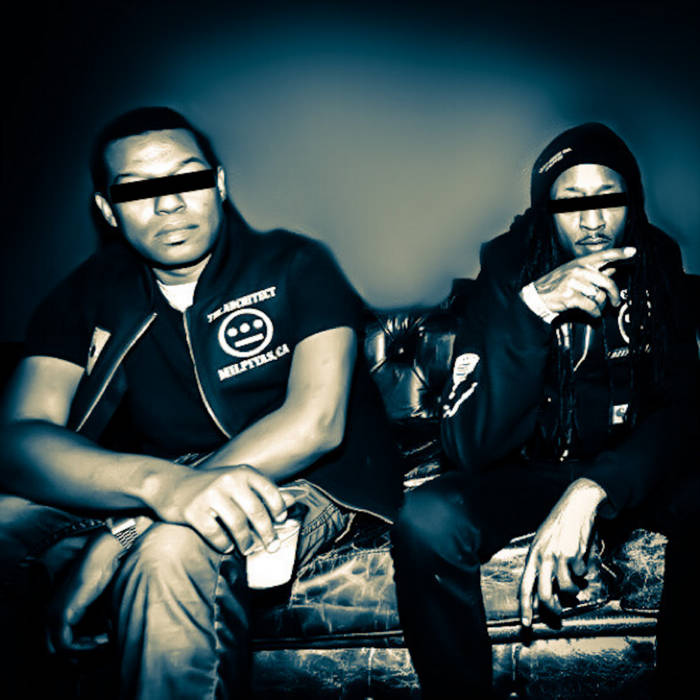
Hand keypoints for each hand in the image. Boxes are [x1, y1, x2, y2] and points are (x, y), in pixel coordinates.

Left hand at [47, 531, 122, 652]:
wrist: (101, 557)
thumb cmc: (103, 574)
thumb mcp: (98, 601)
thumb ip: (94, 619)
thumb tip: (104, 638)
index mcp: (58, 611)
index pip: (62, 643)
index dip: (83, 648)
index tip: (104, 642)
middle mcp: (50, 615)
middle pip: (58, 651)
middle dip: (82, 653)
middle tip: (102, 646)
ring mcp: (53, 616)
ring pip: (60, 651)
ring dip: (85, 650)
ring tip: (104, 641)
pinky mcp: (61, 615)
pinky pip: (65, 644)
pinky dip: (84, 645)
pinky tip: (101, 638)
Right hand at [150, 464, 292, 553]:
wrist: (170, 484)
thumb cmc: (210, 486)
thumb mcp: (237, 481)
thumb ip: (262, 491)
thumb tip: (294, 501)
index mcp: (242, 472)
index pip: (270, 492)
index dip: (278, 510)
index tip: (281, 522)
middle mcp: (228, 481)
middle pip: (256, 512)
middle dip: (266, 533)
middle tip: (271, 546)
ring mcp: (210, 495)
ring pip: (238, 525)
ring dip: (246, 542)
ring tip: (248, 548)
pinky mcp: (194, 511)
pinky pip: (216, 534)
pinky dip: (224, 544)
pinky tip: (227, 547)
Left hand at [519, 478, 606, 626]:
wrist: (575, 505)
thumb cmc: (559, 525)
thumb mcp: (542, 542)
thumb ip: (540, 564)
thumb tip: (539, 589)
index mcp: (532, 554)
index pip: (524, 585)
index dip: (525, 606)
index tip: (526, 623)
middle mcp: (542, 556)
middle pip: (544, 593)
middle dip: (551, 608)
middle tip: (557, 613)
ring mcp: (558, 555)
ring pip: (566, 588)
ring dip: (573, 590)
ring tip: (575, 582)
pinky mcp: (574, 554)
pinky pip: (580, 575)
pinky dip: (583, 573)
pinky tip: (582, 562)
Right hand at [532, 247, 635, 318]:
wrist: (537, 297)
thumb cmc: (556, 285)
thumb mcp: (573, 273)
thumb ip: (593, 271)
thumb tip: (613, 267)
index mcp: (580, 263)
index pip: (603, 255)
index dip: (619, 253)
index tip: (632, 251)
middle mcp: (578, 271)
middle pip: (607, 281)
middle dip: (614, 294)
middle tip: (615, 302)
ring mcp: (574, 283)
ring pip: (599, 296)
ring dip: (600, 306)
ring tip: (596, 308)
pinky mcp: (571, 297)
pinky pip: (591, 306)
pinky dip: (595, 313)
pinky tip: (593, 314)